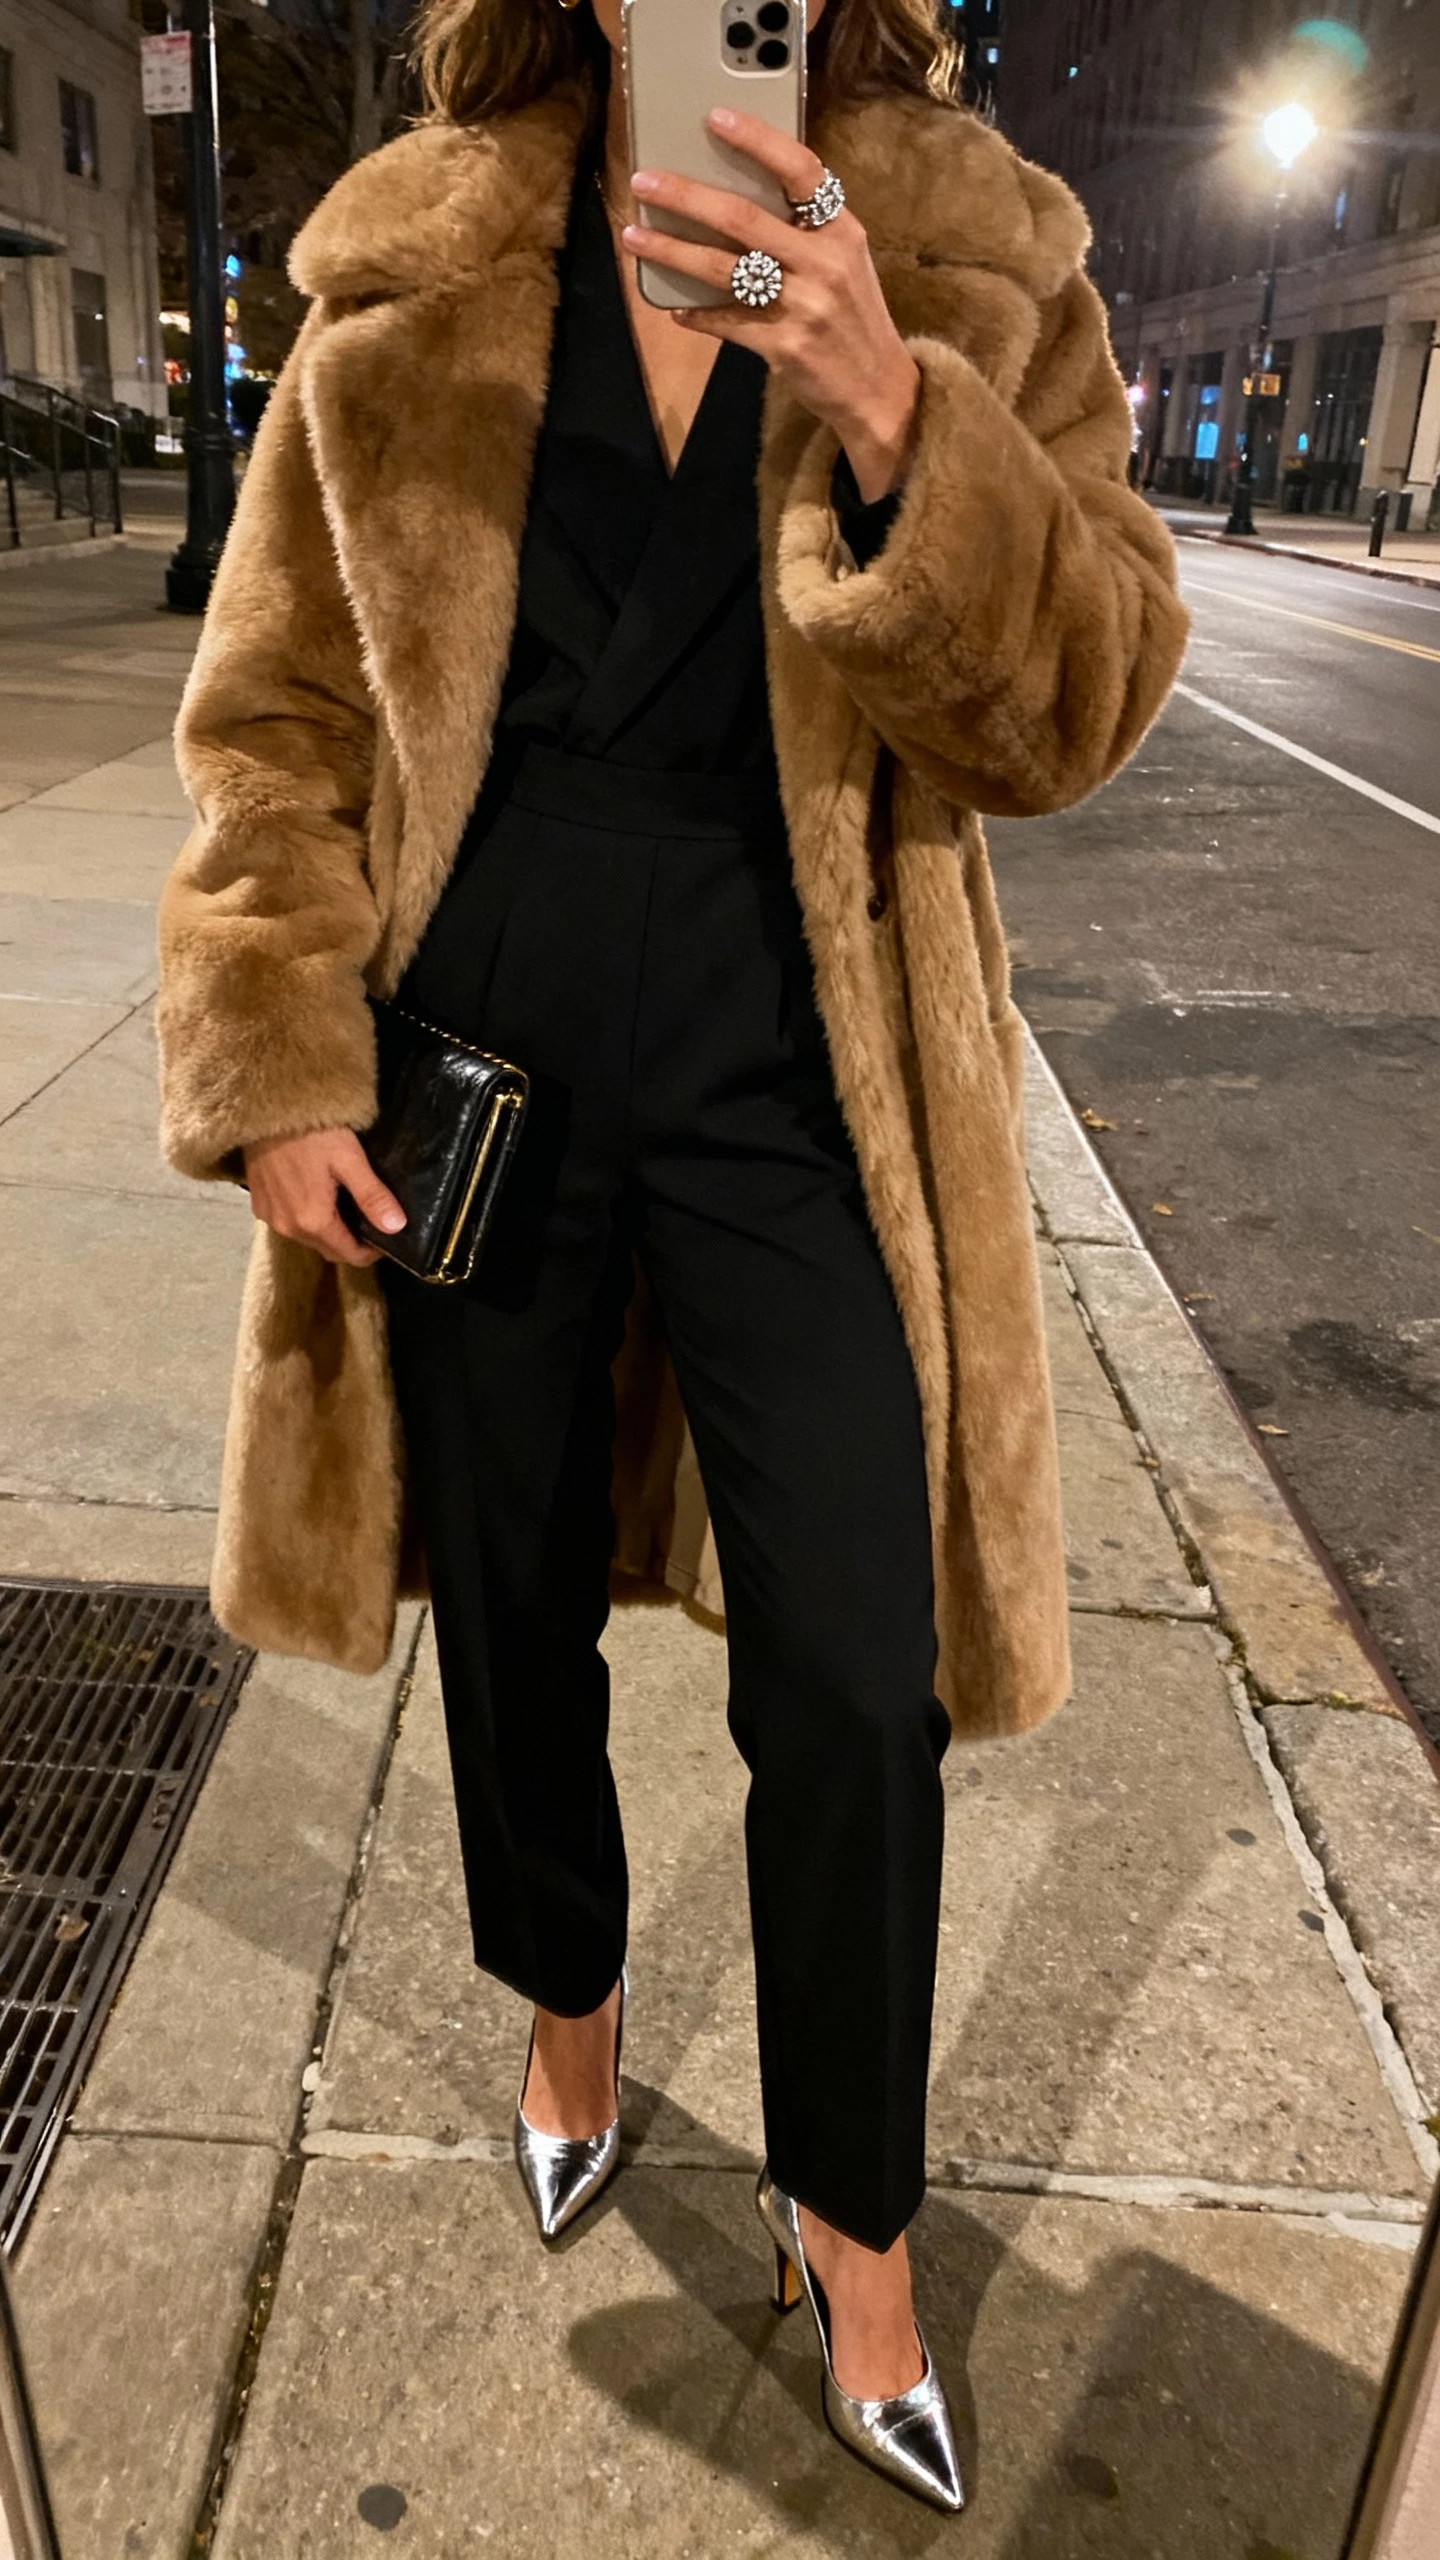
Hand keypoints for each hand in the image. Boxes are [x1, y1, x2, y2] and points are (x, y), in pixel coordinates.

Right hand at [243, 1127, 404, 1268]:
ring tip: (345, 1205)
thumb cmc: (311, 1129)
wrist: (267, 1106)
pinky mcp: (259, 1203)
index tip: (386, 1235)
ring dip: (328, 1230)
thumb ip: (372, 1196)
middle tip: (370, 1218)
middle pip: (328, 1249)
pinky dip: (305, 1218)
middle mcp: (287, 1227)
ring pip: (307, 1238)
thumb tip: (396, 1226)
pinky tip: (316, 1195)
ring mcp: (269, 1216)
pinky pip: (288, 1223)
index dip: (372, 1251)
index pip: (350, 1255)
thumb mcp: (349, 1160)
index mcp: (313, 1221)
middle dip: (351, 1242)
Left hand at [623, 109, 918, 503]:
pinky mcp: (785, 347)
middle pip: (744, 218)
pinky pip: (727, 322)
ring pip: (724, 269)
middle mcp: (824, 263)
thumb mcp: (846, 262)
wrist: (880, 390)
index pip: (801, 170)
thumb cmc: (853, 318)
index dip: (757, 140)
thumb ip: (805, 230)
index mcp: (841, 231)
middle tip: (644, 182)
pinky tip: (674, 308)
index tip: (716, 118)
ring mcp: (804, 306)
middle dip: (686, 196)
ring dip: (672, 251)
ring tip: (635, 236)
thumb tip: (737, 200)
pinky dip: (697, 314)